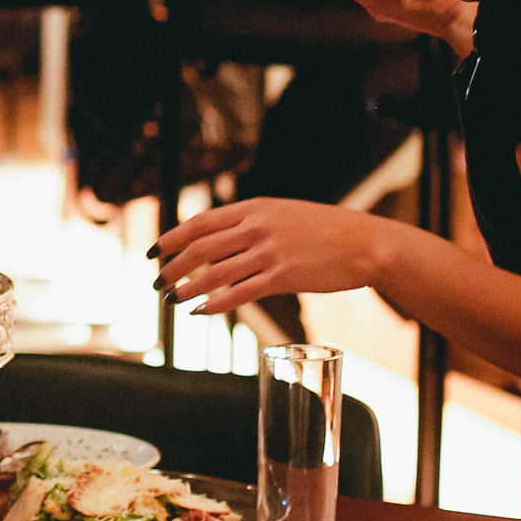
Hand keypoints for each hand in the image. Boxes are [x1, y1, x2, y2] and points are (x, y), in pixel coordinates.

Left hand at [150, 197, 396, 316]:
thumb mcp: (284, 214)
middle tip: (157, 282)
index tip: (155, 251)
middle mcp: (257, 226)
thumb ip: (253, 222)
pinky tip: (201, 312)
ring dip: (187, 288)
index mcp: (255, 208)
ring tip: (171, 300)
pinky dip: (215, 304)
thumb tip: (221, 238)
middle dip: (172, 266)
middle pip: (200, 248)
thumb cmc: (326, 231)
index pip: (200, 222)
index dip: (172, 237)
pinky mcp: (283, 277)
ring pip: (214, 273)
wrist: (365, 243)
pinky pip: (240, 293)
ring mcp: (269, 252)